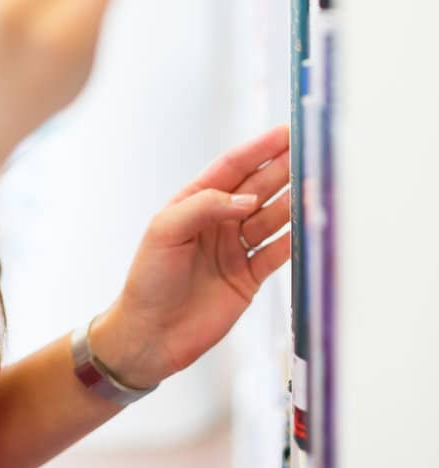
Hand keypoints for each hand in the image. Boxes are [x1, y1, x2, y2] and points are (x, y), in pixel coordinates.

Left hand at [88, 123, 291, 389]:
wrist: (150, 335)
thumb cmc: (148, 279)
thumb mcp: (165, 232)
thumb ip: (205, 207)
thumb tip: (248, 198)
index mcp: (194, 202)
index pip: (232, 168)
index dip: (259, 149)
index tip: (285, 132)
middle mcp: (218, 221)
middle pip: (258, 188)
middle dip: (284, 169)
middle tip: (311, 152)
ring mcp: (235, 248)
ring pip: (272, 217)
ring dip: (295, 202)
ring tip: (319, 184)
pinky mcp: (249, 277)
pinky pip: (277, 252)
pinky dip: (296, 239)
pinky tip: (312, 225)